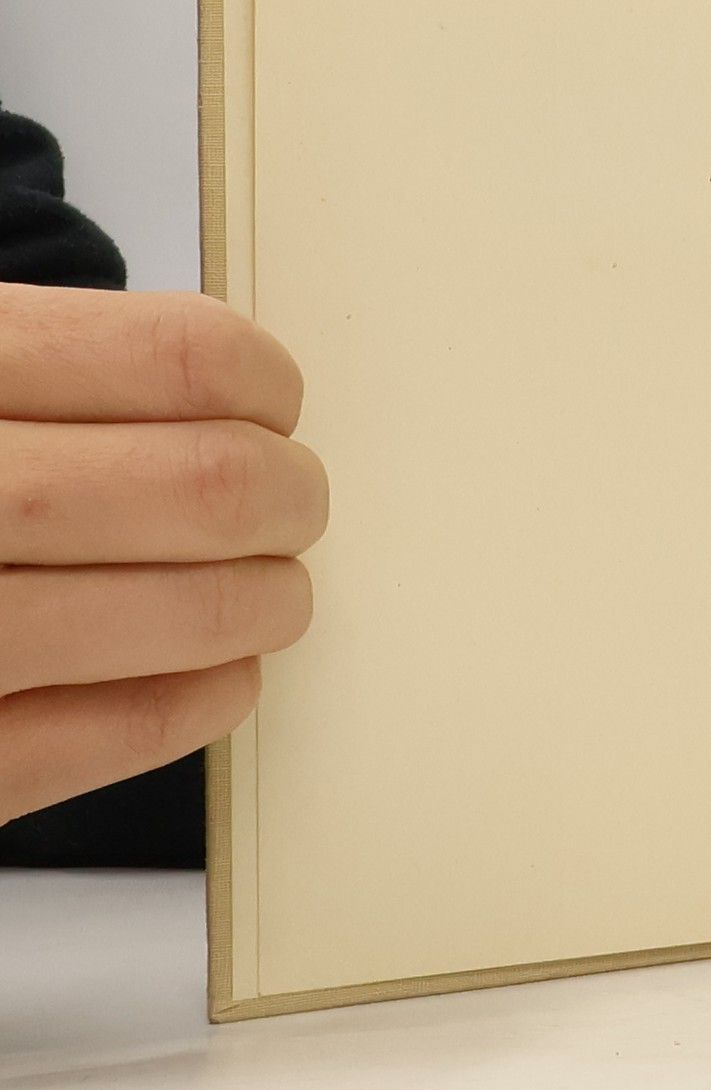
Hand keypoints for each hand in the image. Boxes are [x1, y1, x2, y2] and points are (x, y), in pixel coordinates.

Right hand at [0, 284, 326, 821]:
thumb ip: (35, 364)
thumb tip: (222, 393)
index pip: (175, 354)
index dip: (259, 380)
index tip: (275, 401)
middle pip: (198, 487)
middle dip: (281, 498)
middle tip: (295, 503)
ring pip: (169, 613)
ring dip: (257, 603)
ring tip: (273, 592)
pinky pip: (96, 734)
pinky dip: (188, 702)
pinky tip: (220, 676)